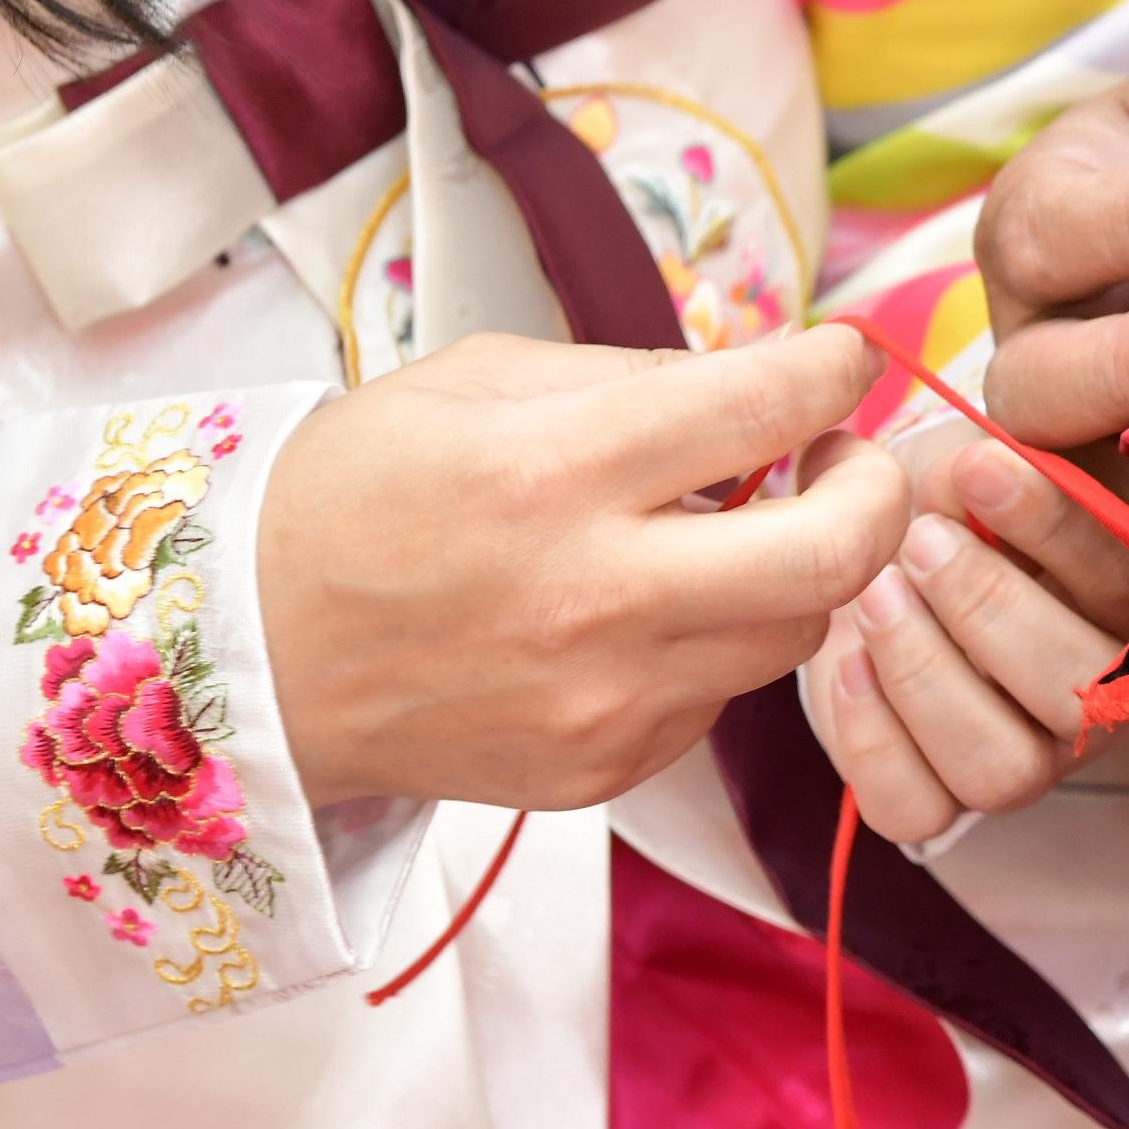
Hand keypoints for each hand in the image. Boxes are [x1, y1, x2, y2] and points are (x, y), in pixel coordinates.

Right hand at [260, 326, 905, 810]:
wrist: (250, 658)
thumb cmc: (352, 500)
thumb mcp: (476, 382)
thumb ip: (631, 377)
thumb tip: (760, 384)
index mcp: (555, 470)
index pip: (765, 409)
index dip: (834, 372)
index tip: (841, 362)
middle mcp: (595, 595)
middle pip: (836, 554)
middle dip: (878, 490)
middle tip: (846, 460)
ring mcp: (606, 697)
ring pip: (798, 632)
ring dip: (801, 570)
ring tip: (748, 529)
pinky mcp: (604, 766)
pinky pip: (723, 694)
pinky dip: (720, 640)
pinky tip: (662, 608)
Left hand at [800, 417, 1128, 842]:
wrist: (872, 532)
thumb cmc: (959, 481)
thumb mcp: (1008, 432)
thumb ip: (1061, 416)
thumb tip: (1125, 364)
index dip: (1061, 531)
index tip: (982, 461)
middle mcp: (1102, 689)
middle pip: (1073, 690)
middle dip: (987, 605)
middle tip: (917, 536)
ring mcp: (1027, 753)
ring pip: (1004, 770)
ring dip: (928, 672)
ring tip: (871, 594)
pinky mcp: (939, 795)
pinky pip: (918, 810)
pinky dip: (871, 739)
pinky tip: (841, 659)